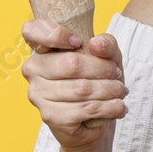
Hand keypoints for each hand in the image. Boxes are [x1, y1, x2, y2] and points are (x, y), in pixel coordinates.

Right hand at [20, 19, 127, 151]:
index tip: (78, 41)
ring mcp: (38, 94)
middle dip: (103, 69)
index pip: (31, 30)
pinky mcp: (50, 116)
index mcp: (40, 49)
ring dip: (110, 90)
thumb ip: (106, 44)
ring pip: (81, 88)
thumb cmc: (96, 81)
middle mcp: (33, 70)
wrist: (93, 121)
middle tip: (117, 74)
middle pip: (71, 63)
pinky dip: (109, 107)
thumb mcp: (108, 57)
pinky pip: (85, 109)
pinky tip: (118, 106)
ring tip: (120, 91)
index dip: (55, 33)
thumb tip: (96, 44)